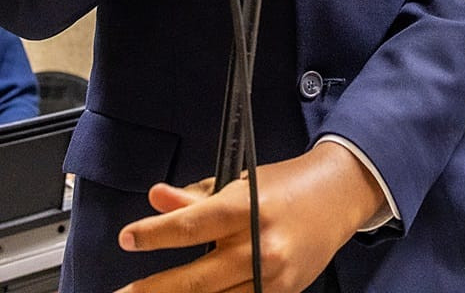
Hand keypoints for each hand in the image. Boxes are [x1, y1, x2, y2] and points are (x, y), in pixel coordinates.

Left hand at [114, 142, 381, 291]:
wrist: (337, 198)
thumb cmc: (283, 186)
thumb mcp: (241, 182)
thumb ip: (196, 197)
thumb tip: (156, 198)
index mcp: (249, 209)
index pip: (193, 225)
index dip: (156, 233)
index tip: (127, 238)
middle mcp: (262, 246)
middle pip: (198, 277)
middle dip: (155, 289)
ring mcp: (274, 276)